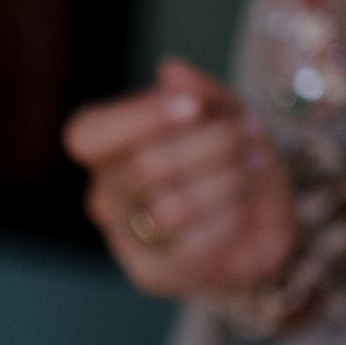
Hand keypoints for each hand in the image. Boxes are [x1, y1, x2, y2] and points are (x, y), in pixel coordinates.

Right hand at [67, 56, 295, 298]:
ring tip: (254, 163)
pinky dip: (229, 216)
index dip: (140, 118)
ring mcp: (123, 237)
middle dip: (210, 144)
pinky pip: (193, 242)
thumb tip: (171, 71)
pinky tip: (245, 204)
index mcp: (102, 148)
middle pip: (146, 165)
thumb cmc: (227, 162)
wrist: (255, 225)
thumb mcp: (225, 114)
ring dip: (227, 179)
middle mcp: (103, 194)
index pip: (90, 135)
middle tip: (249, 132)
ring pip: (172, 205)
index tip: (194, 108)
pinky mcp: (151, 273)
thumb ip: (200, 92)